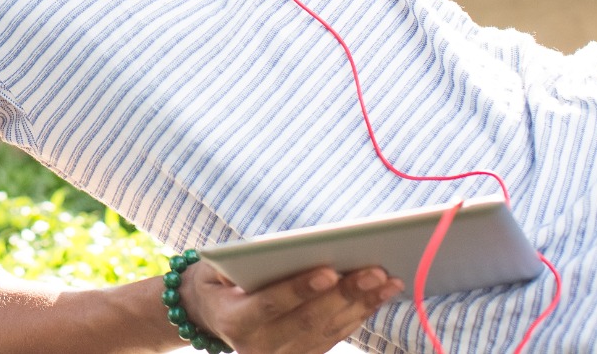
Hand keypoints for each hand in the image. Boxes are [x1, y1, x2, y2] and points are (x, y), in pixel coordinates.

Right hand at [186, 262, 401, 353]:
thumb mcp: (215, 268)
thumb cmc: (216, 281)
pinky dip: (357, 316)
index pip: (272, 304)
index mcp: (235, 321)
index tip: (330, 270)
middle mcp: (260, 347)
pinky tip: (377, 297)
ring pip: (328, 331)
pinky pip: (334, 338)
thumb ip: (241, 263)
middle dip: (345, 295)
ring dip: (362, 306)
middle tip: (375, 271)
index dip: (301, 288)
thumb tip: (286, 252)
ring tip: (388, 281)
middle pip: (309, 320)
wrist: (208, 317)